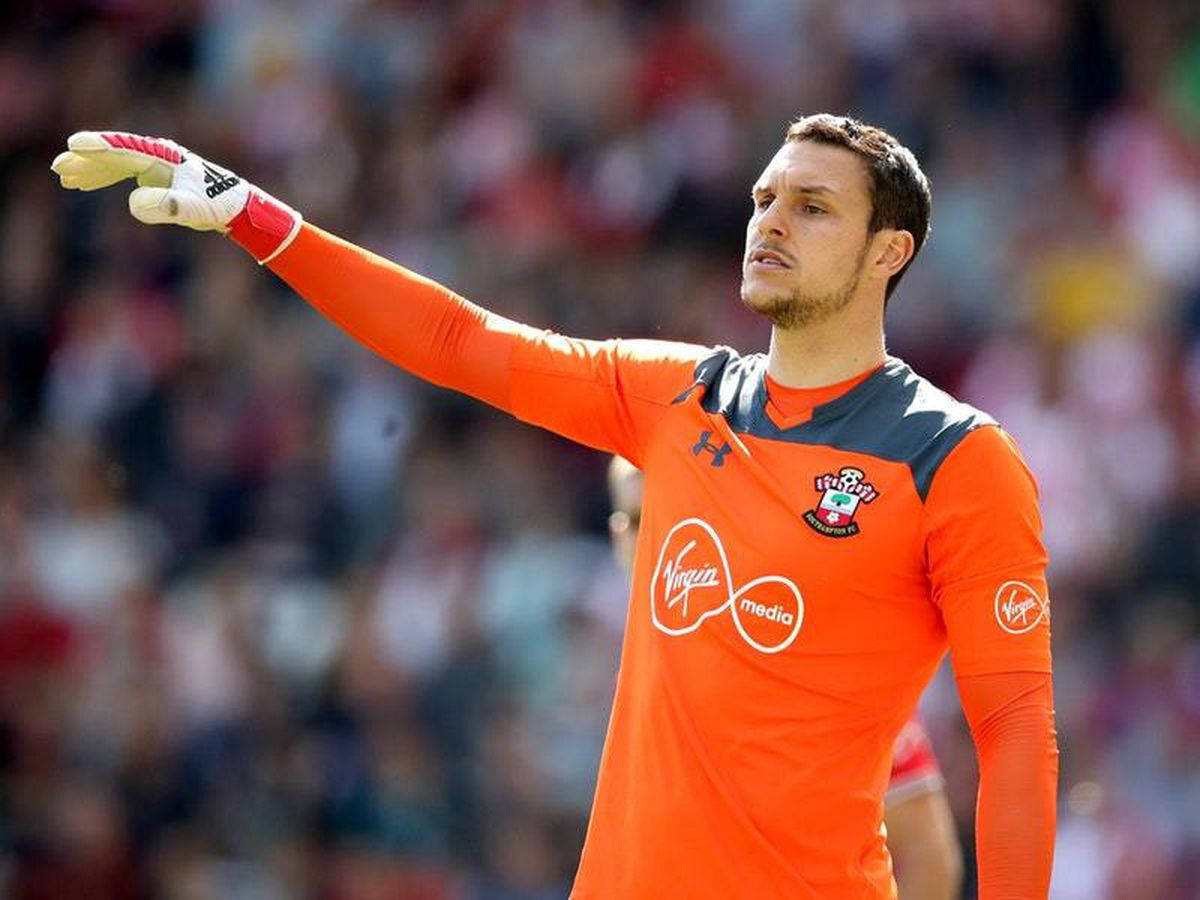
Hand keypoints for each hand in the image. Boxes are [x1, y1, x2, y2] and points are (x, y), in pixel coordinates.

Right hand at [51, 131, 301, 262]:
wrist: (236, 207)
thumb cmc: (217, 205)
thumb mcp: (193, 208)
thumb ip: (168, 205)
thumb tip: (135, 203)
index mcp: (165, 157)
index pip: (126, 148)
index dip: (100, 147)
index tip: (75, 145)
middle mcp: (157, 155)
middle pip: (114, 154)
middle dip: (86, 160)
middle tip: (60, 168)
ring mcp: (155, 164)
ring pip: (114, 162)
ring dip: (90, 169)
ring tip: (65, 177)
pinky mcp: (154, 175)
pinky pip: (121, 172)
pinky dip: (102, 177)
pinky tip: (84, 184)